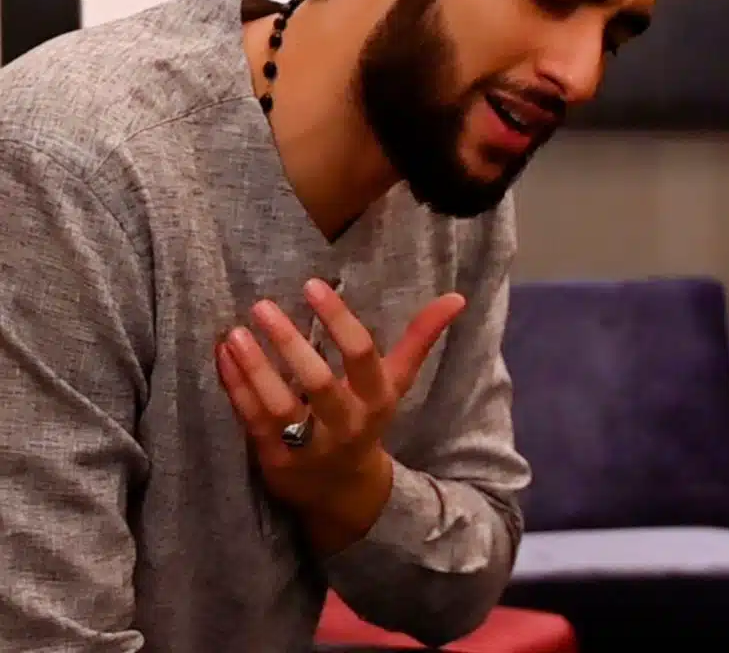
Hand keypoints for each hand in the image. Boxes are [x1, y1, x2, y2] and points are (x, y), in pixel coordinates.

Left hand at [215, 279, 465, 532]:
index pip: (361, 356)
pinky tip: (223, 354)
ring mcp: (308, 447)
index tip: (312, 285)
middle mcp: (345, 424)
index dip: (338, 319)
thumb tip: (457, 298)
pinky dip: (235, 387)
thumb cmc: (368, 419)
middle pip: (318, 383)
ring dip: (254, 367)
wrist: (343, 493)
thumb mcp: (397, 383)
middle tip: (261, 304)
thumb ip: (420, 338)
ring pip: (277, 405)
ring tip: (234, 332)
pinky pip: (251, 420)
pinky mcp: (275, 460)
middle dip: (290, 343)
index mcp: (375, 399)